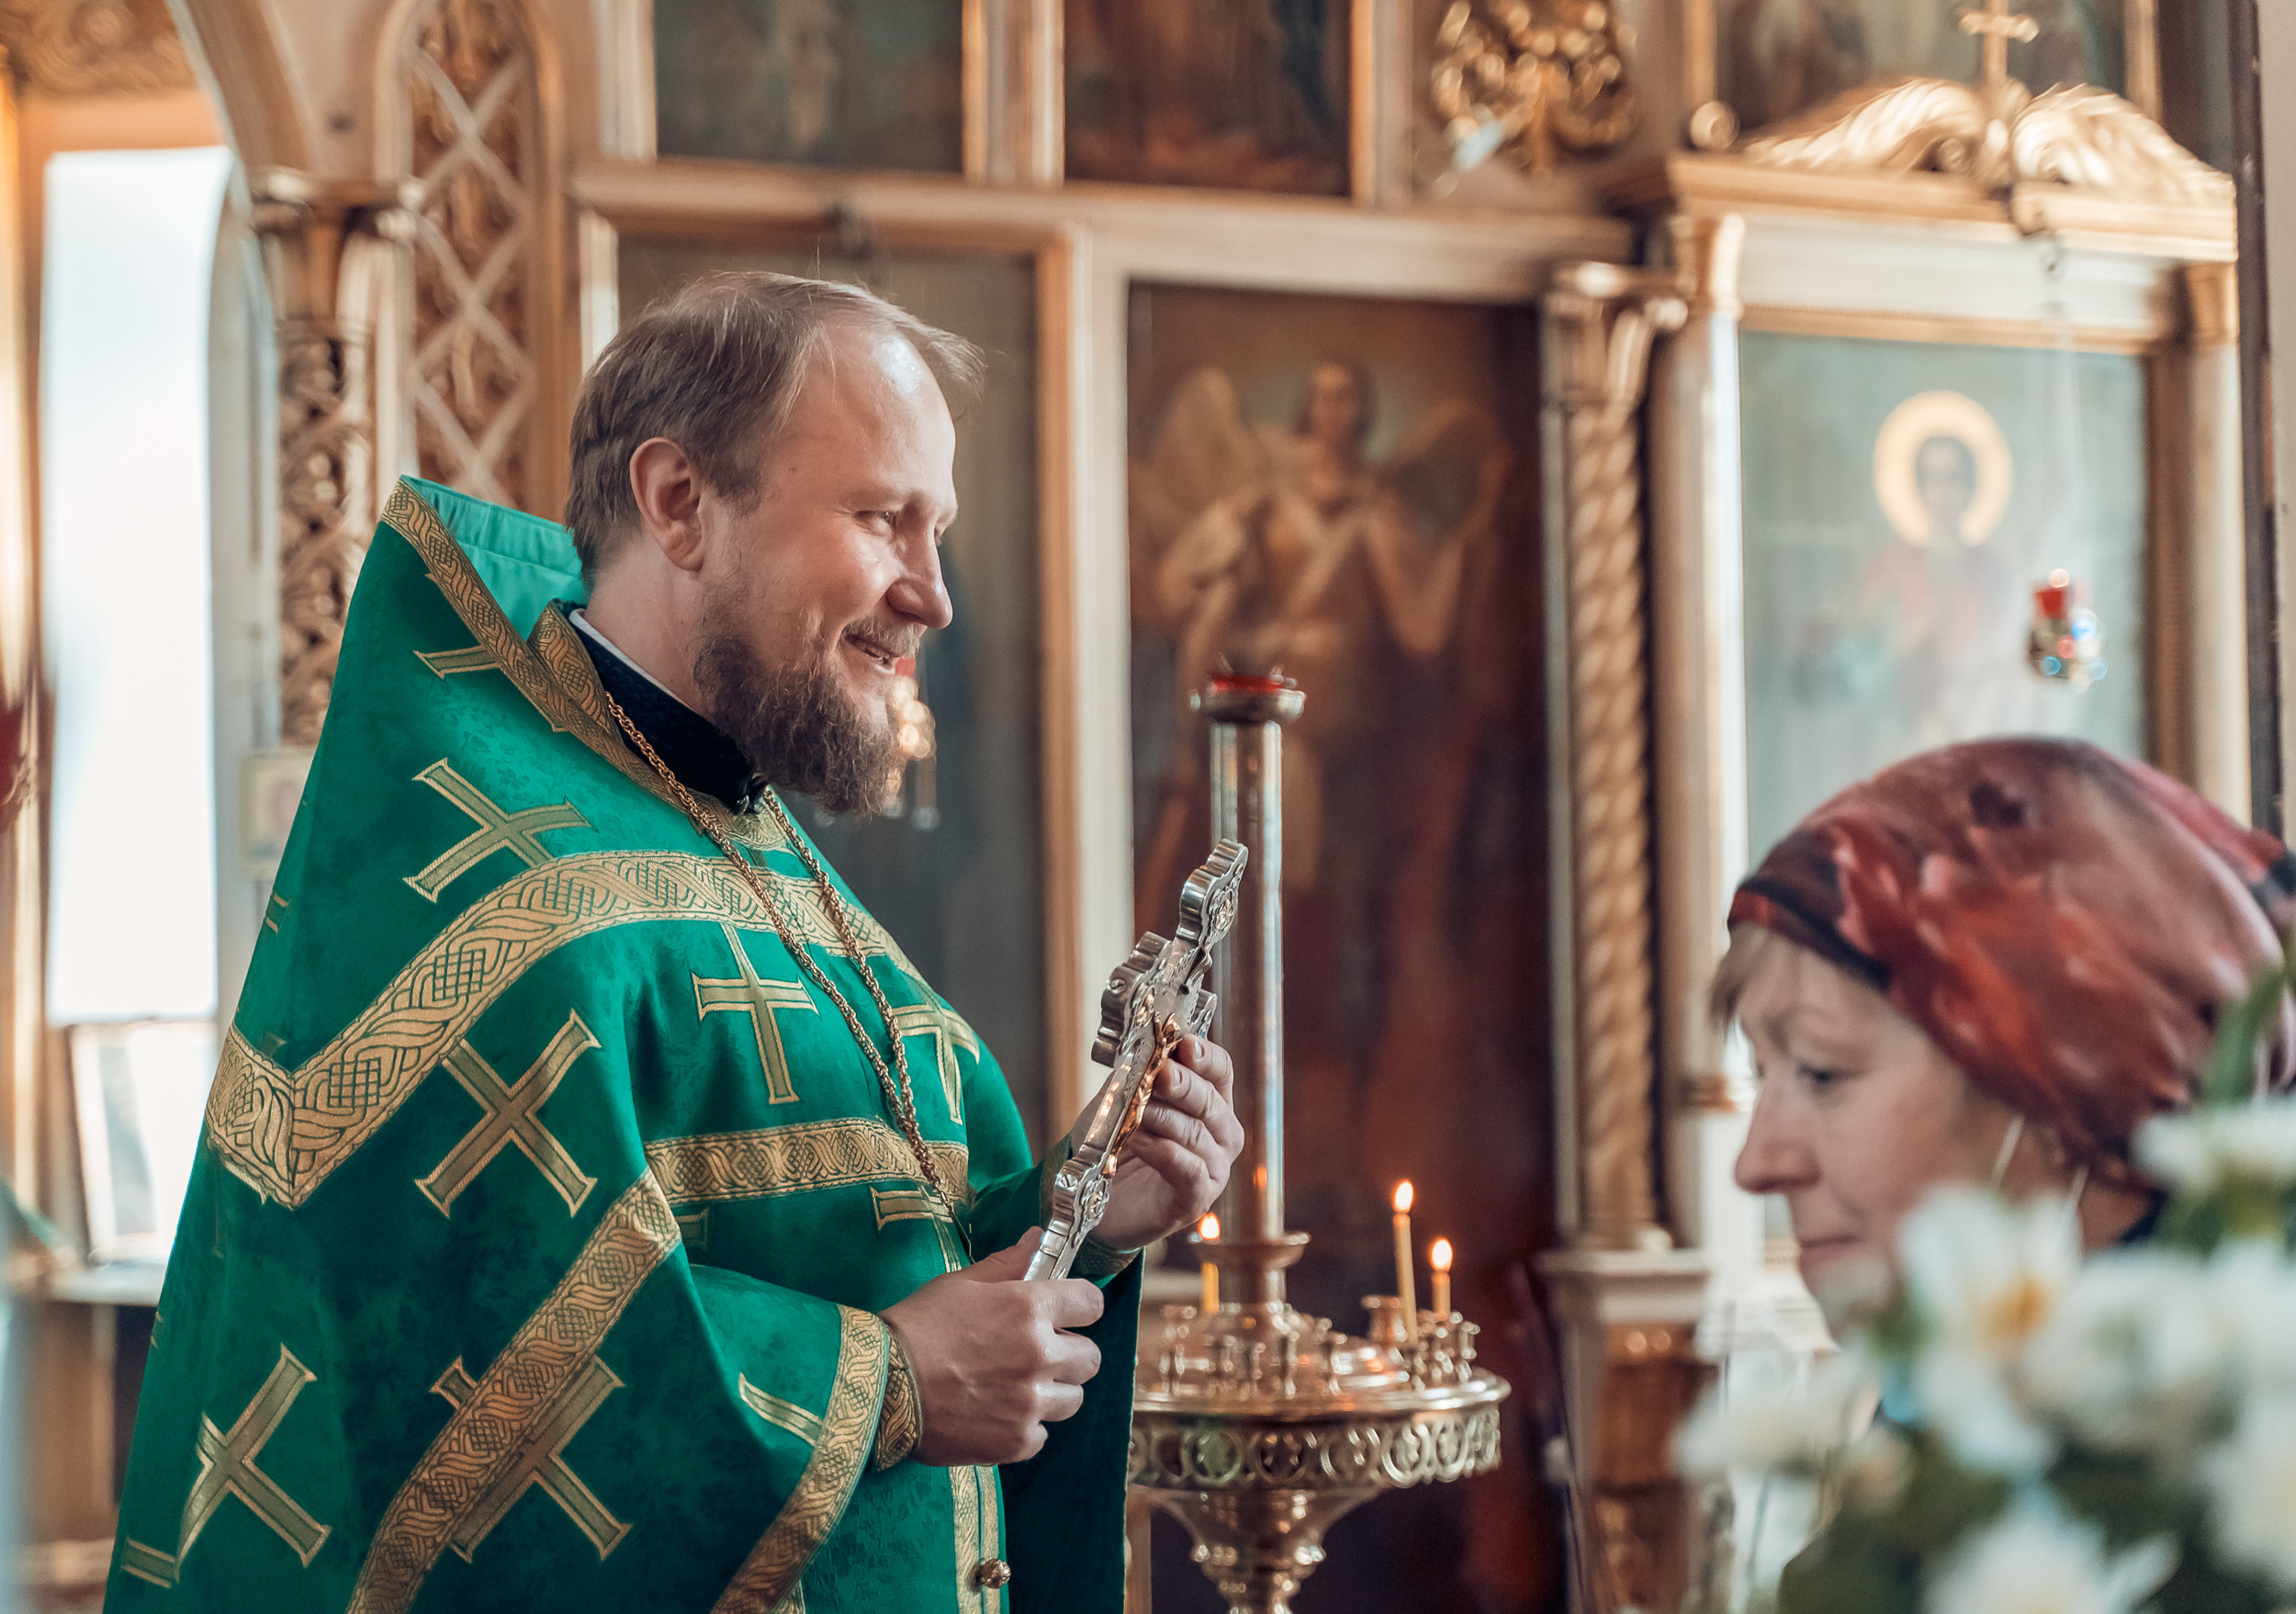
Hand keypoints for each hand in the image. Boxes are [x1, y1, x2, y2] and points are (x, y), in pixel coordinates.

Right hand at [880, 1230, 1103, 1464]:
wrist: (880, 1386)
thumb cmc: (917, 1327)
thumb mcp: (960, 1283)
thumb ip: (1008, 1263)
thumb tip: (1037, 1238)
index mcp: (1030, 1308)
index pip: (1092, 1304)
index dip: (1080, 1307)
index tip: (1066, 1313)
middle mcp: (1040, 1355)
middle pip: (1090, 1357)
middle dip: (1069, 1352)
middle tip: (1036, 1353)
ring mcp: (1031, 1403)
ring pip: (1073, 1399)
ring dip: (1051, 1392)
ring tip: (1015, 1387)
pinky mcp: (1016, 1442)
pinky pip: (1041, 1435)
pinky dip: (1024, 1427)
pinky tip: (995, 1415)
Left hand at [1086, 1036, 1244, 1251]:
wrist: (1099, 1197)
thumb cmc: (1116, 1145)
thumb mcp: (1120, 1100)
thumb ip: (1136, 1076)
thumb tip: (1146, 1049)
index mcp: (1211, 1103)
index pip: (1221, 1072)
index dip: (1206, 1056)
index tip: (1185, 1043)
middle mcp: (1221, 1135)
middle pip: (1212, 1102)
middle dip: (1184, 1085)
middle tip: (1161, 1074)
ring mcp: (1214, 1169)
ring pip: (1198, 1135)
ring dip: (1164, 1118)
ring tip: (1136, 1111)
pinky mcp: (1197, 1200)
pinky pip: (1188, 1171)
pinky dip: (1163, 1152)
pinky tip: (1139, 1141)